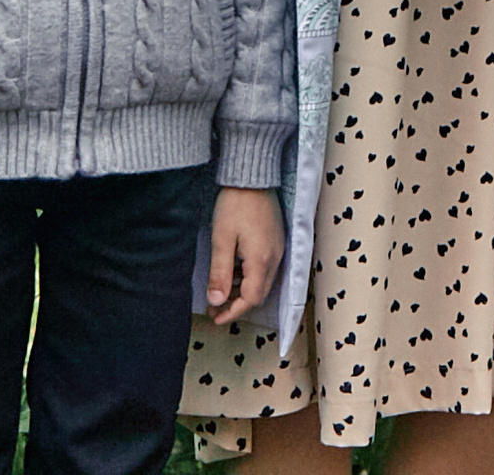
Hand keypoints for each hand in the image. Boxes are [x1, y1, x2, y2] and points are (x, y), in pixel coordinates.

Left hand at [204, 187, 283, 325]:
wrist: (253, 176)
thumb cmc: (236, 205)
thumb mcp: (222, 240)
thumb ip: (220, 273)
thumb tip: (217, 301)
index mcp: (262, 259)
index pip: (251, 299)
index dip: (232, 312)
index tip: (215, 317)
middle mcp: (275, 256)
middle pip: (259, 293)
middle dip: (237, 304)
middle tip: (215, 305)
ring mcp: (278, 247)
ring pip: (263, 281)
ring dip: (243, 290)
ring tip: (221, 289)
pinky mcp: (276, 239)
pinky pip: (266, 267)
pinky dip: (249, 276)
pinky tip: (234, 270)